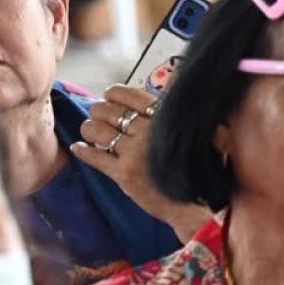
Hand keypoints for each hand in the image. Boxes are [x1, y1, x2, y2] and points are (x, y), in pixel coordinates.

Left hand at [71, 86, 210, 240]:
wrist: (201, 207)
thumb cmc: (205, 169)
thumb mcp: (205, 131)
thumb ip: (183, 108)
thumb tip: (174, 77)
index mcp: (166, 119)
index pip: (131, 96)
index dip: (115, 93)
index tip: (109, 94)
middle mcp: (148, 132)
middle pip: (109, 111)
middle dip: (98, 111)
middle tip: (97, 115)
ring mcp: (134, 153)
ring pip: (98, 131)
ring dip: (89, 128)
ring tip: (88, 130)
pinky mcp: (125, 175)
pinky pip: (95, 157)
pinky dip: (83, 151)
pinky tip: (77, 148)